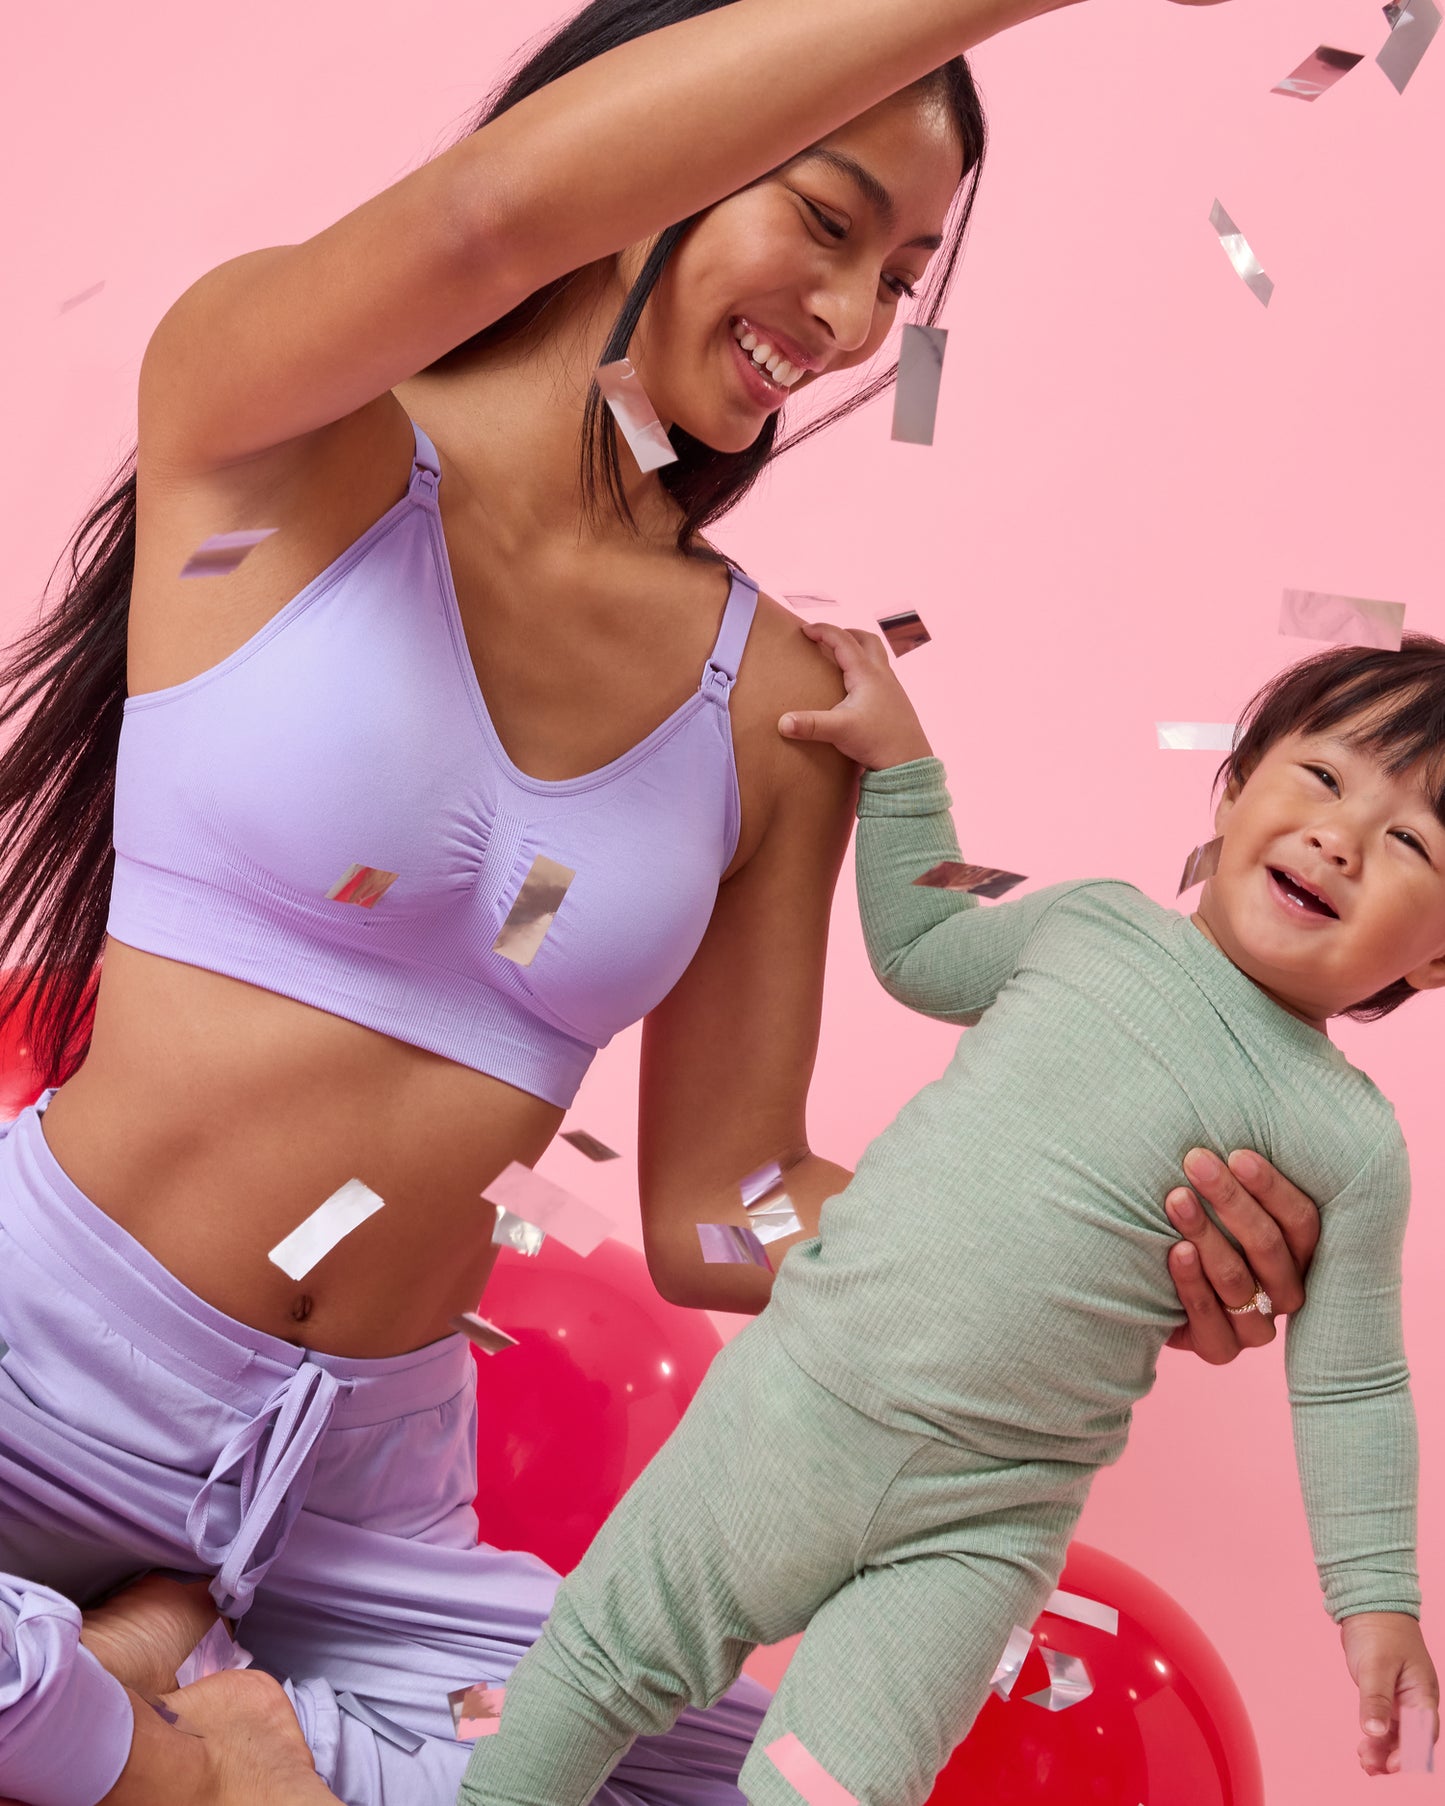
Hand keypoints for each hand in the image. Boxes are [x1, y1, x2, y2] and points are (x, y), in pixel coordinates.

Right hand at [778, 621, 933, 770]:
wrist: (908, 763)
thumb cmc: (876, 742)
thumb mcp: (839, 732)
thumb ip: (809, 725)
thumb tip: (782, 723)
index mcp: (866, 674)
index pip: (843, 640)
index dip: (822, 630)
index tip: (804, 629)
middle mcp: (882, 675)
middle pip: (867, 640)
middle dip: (846, 633)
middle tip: (827, 638)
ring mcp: (892, 688)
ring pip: (877, 656)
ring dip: (859, 650)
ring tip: (841, 659)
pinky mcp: (896, 702)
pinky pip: (881, 674)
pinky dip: (866, 670)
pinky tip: (857, 689)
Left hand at [1163, 1148, 1319, 1362]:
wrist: (1153, 1286)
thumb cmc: (1201, 1222)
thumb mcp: (1224, 1195)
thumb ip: (1238, 1168)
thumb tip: (1244, 1094)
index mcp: (1305, 1252)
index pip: (1304, 1222)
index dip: (1272, 1188)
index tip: (1237, 1153)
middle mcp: (1288, 1292)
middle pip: (1270, 1247)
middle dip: (1231, 1201)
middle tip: (1197, 1162)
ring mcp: (1257, 1327)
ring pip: (1239, 1282)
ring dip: (1207, 1236)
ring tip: (1176, 1200)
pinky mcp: (1221, 1349)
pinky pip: (1211, 1321)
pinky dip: (1192, 1284)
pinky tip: (1175, 1251)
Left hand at [1341, 1612, 1438, 1775]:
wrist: (1370, 1606)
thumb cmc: (1379, 1631)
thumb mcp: (1376, 1665)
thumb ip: (1375, 1699)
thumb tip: (1374, 1731)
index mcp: (1423, 1693)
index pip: (1423, 1732)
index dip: (1410, 1753)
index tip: (1392, 1765)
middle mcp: (1416, 1701)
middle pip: (1411, 1740)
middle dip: (1393, 1756)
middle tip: (1370, 1767)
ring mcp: (1402, 1700)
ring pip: (1398, 1736)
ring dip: (1383, 1751)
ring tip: (1364, 1763)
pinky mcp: (1387, 1697)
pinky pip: (1386, 1725)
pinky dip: (1377, 1738)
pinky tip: (1365, 1750)